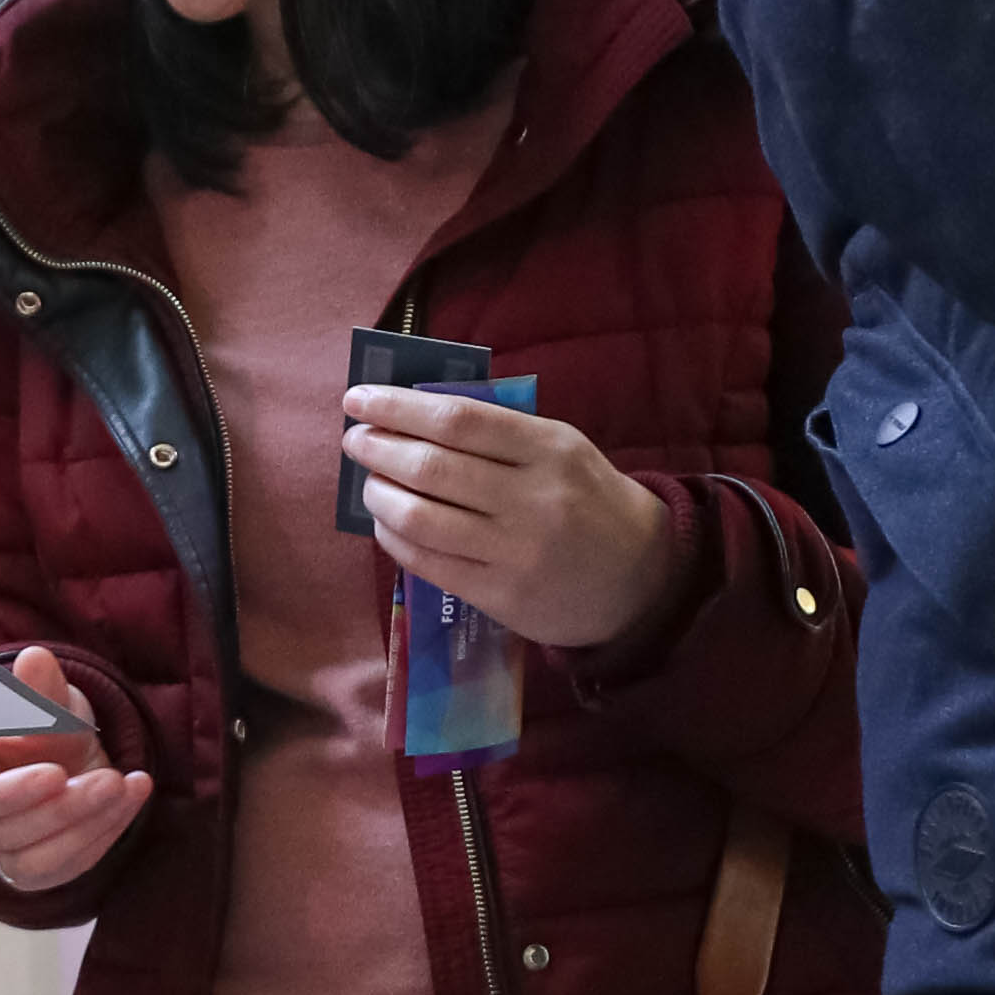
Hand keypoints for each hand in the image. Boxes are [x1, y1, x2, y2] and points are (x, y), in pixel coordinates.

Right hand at [0, 645, 151, 894]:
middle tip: (109, 778)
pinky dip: (104, 836)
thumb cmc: (34, 723)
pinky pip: (65, 869)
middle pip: (3, 833)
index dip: (8, 794)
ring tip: (126, 787)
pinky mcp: (30, 872)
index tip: (56, 774)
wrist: (57, 751)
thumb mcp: (40, 698)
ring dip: (88, 827)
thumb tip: (35, 660)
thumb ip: (37, 687)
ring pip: (34, 863)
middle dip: (63, 808)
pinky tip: (130, 801)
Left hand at [344, 386, 682, 648]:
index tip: (358, 399)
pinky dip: (395, 538)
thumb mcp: (560, 450)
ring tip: (368, 483)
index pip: (459, 420)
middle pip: (433, 467)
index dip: (398, 407)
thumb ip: (498, 433)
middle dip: (379, 448)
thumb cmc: (587, 500)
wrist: (639, 577)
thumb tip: (413, 413)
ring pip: (422, 518)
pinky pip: (429, 562)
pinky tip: (385, 523)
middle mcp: (533, 498)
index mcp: (549, 448)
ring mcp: (516, 551)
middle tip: (355, 441)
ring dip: (379, 495)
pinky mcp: (500, 595)